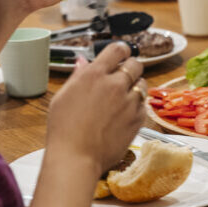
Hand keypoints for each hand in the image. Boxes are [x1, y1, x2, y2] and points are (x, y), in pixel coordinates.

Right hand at [46, 42, 146, 174]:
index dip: (121, 50)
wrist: (76, 157)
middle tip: (122, 77)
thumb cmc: (64, 129)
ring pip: (143, 84)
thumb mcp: (63, 96)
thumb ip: (78, 76)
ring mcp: (129, 102)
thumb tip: (83, 62)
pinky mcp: (138, 119)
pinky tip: (124, 114)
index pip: (117, 49)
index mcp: (94, 75)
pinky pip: (144, 105)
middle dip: (130, 68)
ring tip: (123, 98)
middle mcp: (115, 84)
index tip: (121, 54)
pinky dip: (137, 106)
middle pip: (135, 64)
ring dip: (135, 87)